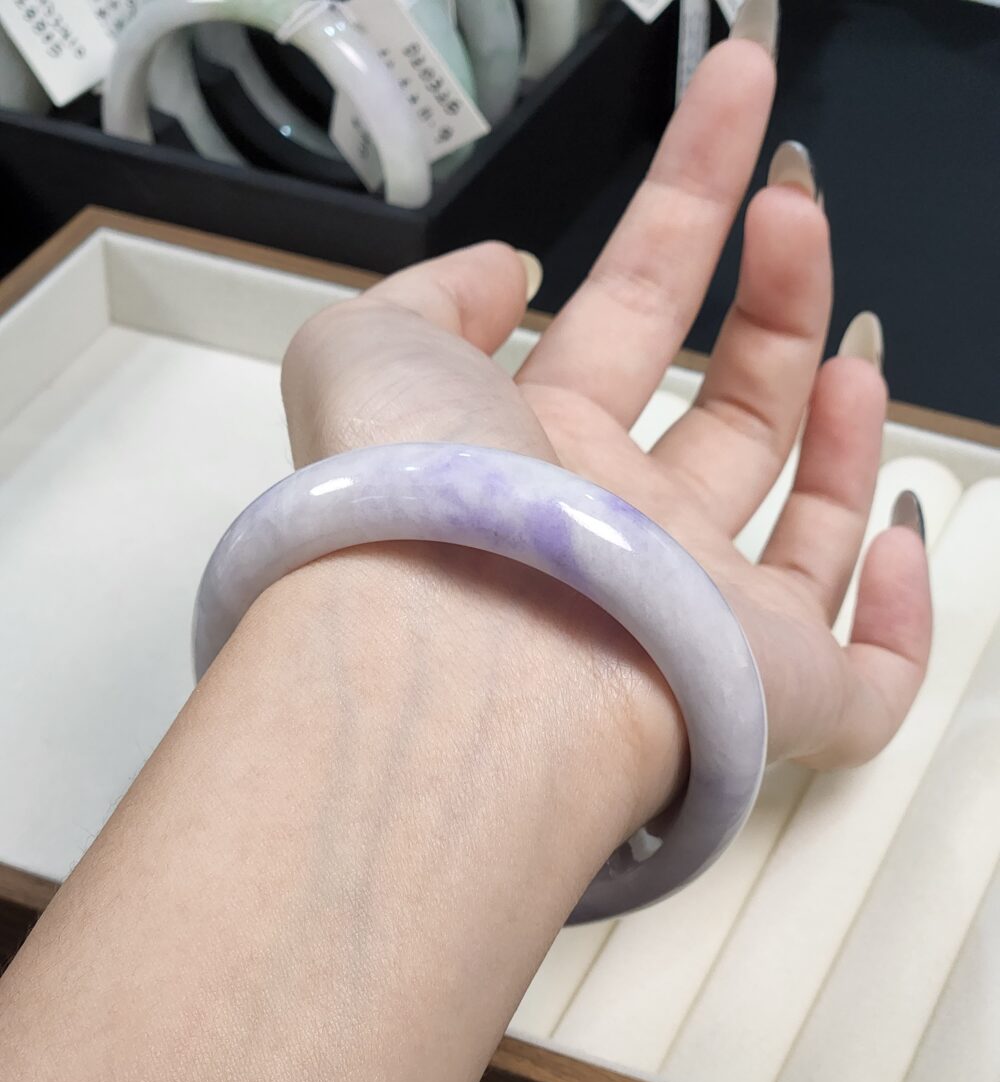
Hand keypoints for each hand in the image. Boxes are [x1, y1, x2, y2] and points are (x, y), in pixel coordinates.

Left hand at [281, 37, 929, 822]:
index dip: (685, 207)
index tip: (734, 108)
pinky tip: (888, 529)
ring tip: (855, 343)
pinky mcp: (776, 701)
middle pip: (724, 407)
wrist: (466, 661)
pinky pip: (864, 679)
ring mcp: (701, 621)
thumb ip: (431, 294)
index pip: (629, 315)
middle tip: (795, 205)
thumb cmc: (415, 500)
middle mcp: (621, 537)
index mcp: (537, 456)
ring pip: (794, 530)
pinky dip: (896, 613)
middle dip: (773, 295)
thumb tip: (507, 273)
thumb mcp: (372, 350)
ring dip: (835, 426)